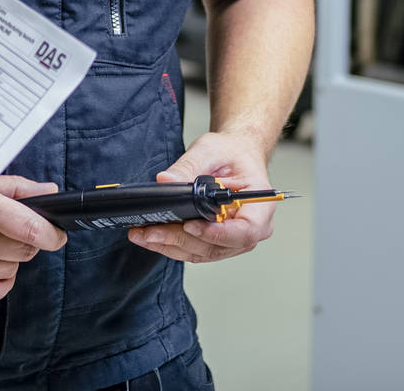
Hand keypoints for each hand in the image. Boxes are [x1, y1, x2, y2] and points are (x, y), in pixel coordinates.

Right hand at [0, 174, 67, 303]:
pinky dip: (0, 280)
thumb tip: (49, 193)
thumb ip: (16, 188)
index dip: (52, 234)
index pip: (31, 229)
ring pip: (11, 269)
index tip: (57, 234)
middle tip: (11, 228)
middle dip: (27, 240)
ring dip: (9, 257)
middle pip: (24, 250)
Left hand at [128, 131, 275, 264]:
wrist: (235, 155)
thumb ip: (189, 165)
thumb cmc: (232, 153)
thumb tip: (166, 181)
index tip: (190, 225)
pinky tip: (150, 236)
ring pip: (201, 252)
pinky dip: (171, 245)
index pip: (244, 231)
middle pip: (216, 246)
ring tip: (143, 235)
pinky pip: (194, 249)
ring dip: (170, 246)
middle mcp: (251, 229)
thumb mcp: (211, 150)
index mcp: (260, 207)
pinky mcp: (216, 242)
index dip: (217, 234)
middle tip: (150, 231)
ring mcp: (233, 239)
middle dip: (180, 239)